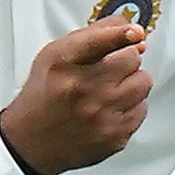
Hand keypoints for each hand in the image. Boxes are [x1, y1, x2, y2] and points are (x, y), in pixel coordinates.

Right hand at [0, 16, 148, 174]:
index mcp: (62, 64)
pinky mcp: (114, 136)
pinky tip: (111, 109)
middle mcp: (80, 89)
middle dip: (125, 59)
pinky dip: (131, 106)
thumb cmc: (45, 95)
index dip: (121, 33)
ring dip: (132, 82)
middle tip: (111, 69)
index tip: (135, 32)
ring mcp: (99, 115)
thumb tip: (132, 32)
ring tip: (112, 89)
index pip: (98, 41)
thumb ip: (92, 35)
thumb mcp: (53, 55)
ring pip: (143, 82)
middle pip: (131, 58)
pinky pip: (142, 108)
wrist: (31, 142)